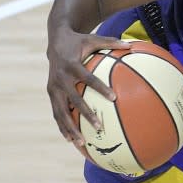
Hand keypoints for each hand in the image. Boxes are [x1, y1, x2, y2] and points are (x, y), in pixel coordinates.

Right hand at [46, 28, 128, 146]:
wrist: (55, 42)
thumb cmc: (79, 42)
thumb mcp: (93, 39)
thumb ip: (111, 42)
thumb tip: (131, 45)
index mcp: (71, 65)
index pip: (88, 78)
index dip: (100, 88)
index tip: (114, 97)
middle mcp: (60, 78)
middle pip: (73, 100)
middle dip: (85, 114)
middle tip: (99, 127)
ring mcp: (53, 88)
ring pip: (60, 112)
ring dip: (70, 128)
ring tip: (81, 143)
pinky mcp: (50, 94)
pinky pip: (56, 113)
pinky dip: (62, 127)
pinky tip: (71, 140)